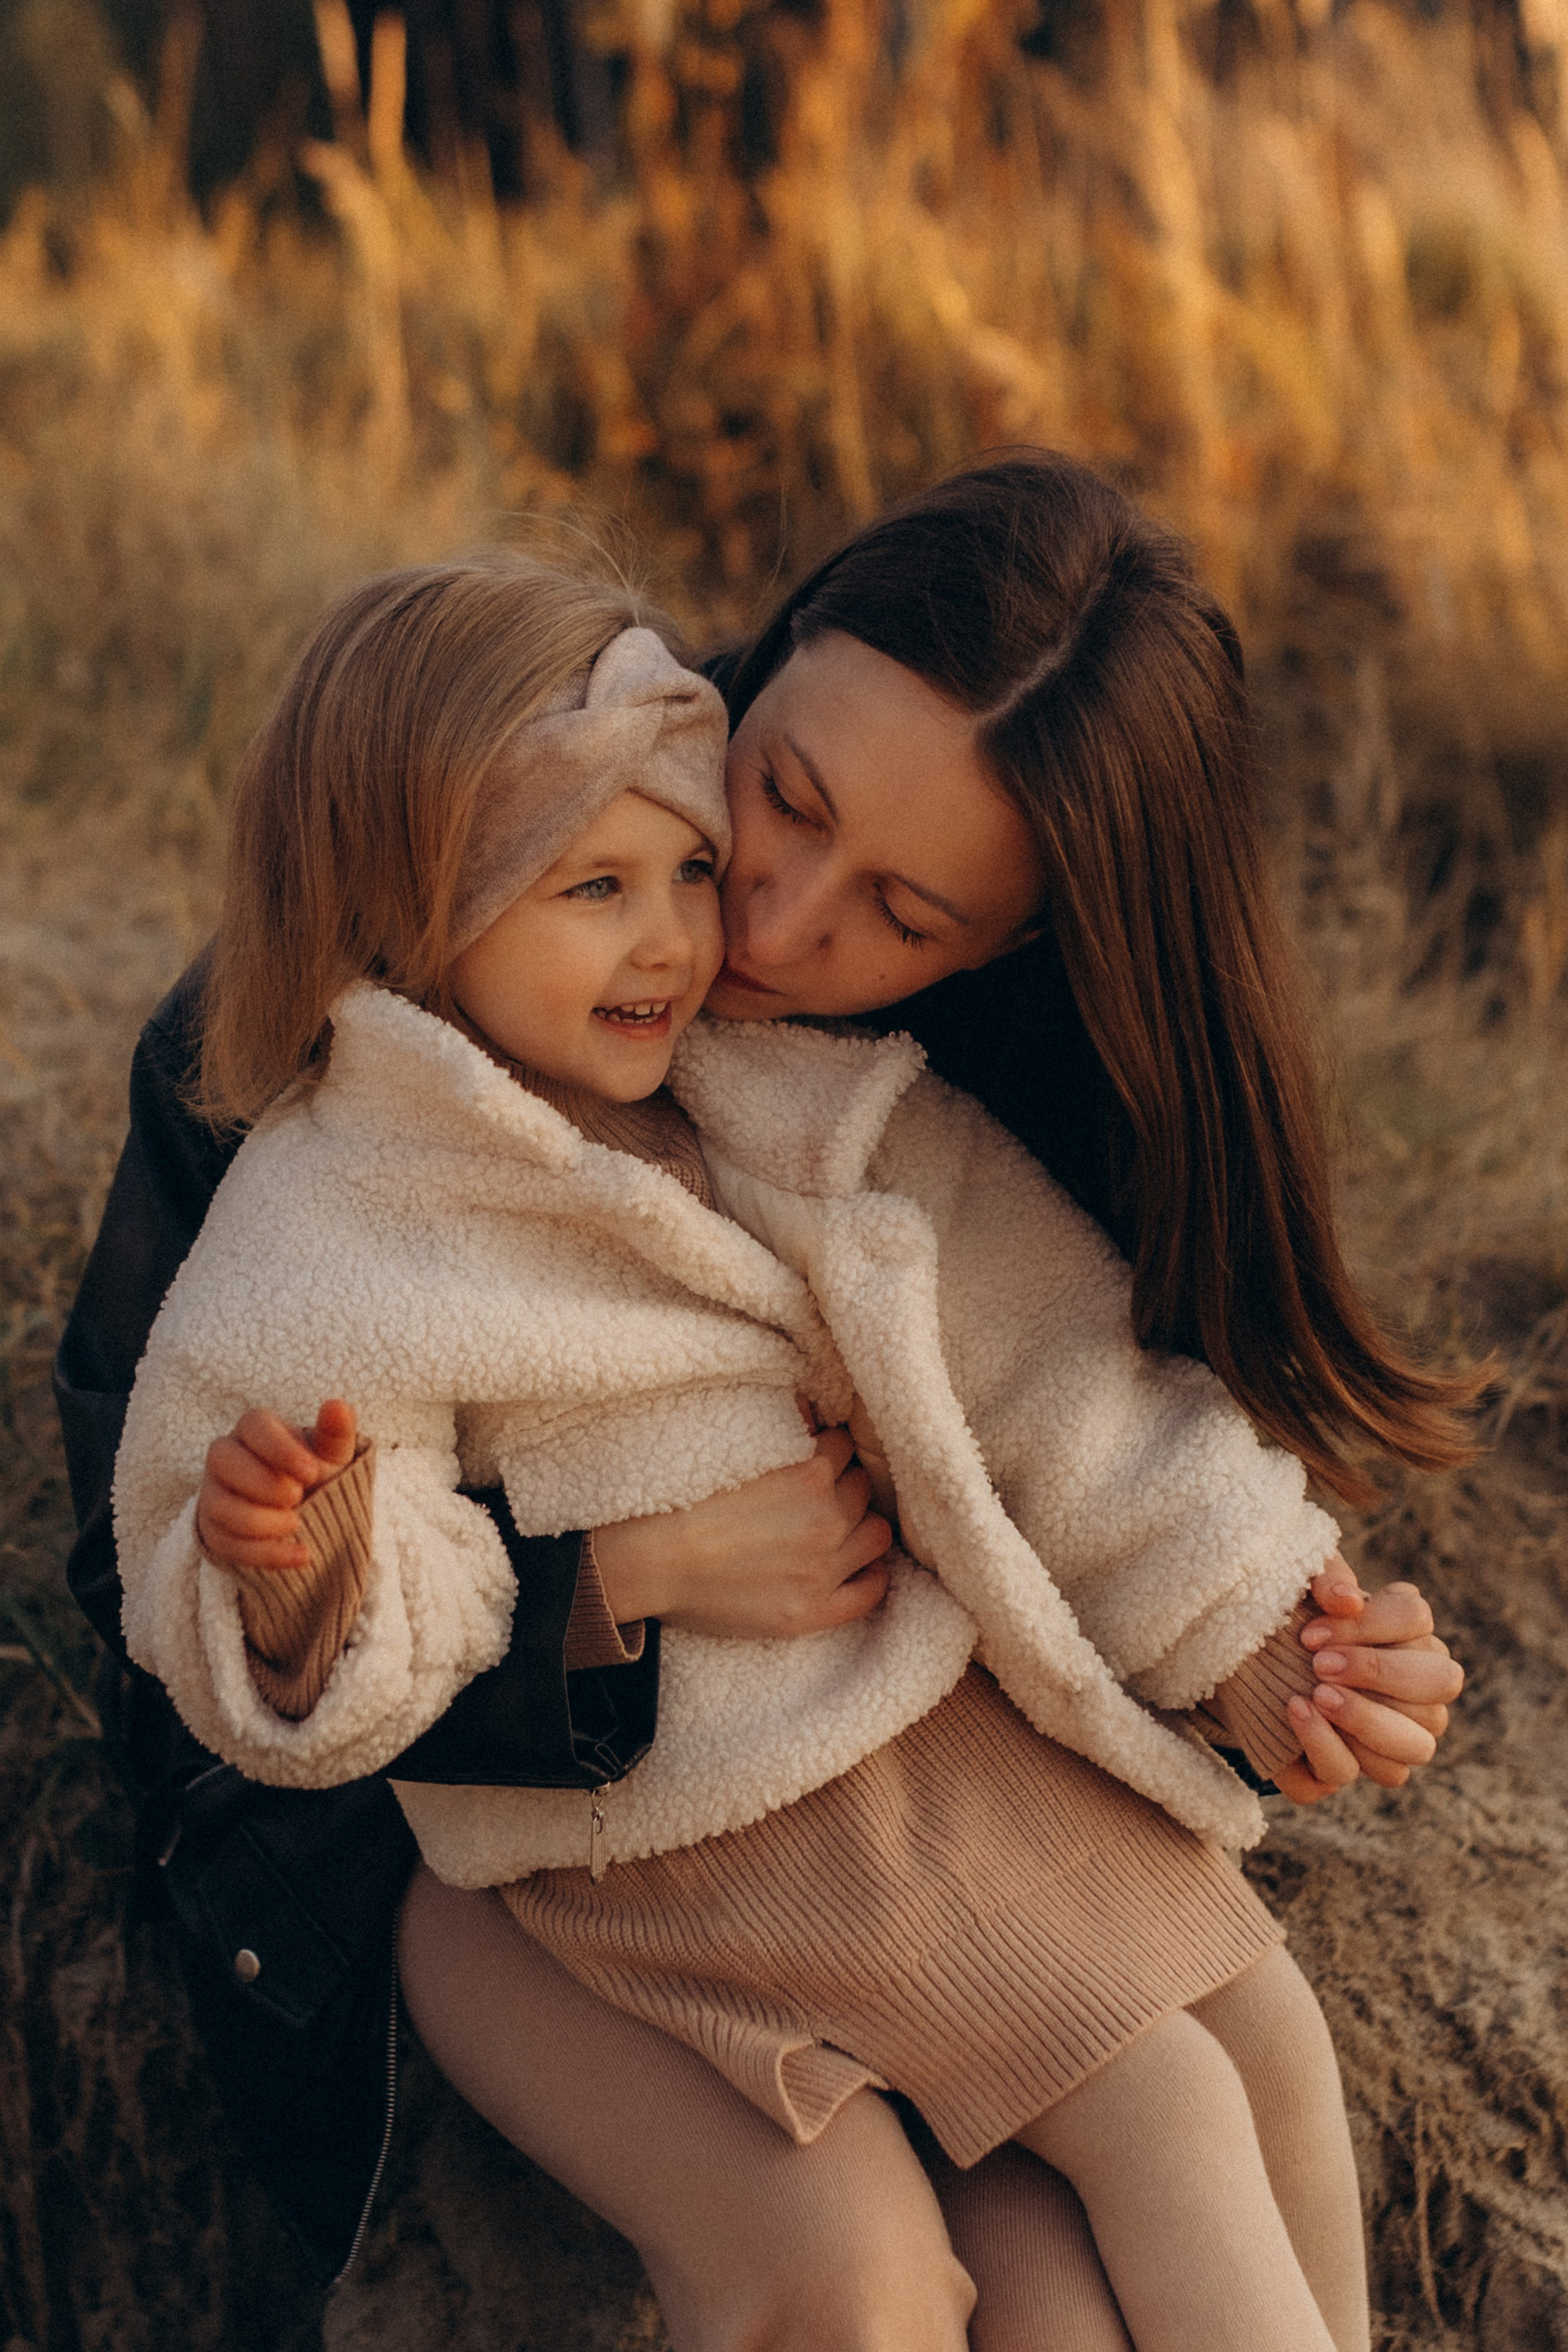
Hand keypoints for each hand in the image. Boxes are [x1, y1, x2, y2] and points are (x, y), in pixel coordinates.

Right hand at [195, 1401, 359, 1573]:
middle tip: (299, 1497)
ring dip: (261, 1521)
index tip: (310, 1472)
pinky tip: (300, 1555)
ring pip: (219, 1505)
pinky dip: (265, 1554)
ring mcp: (213, 1492)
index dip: (280, 1449)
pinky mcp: (212, 1528)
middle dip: (263, 1483)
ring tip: (298, 1524)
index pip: (254, 1424)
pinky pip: (225, 1543)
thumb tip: (337, 1405)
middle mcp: (225, 1454)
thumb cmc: (314, 1472)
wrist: (303, 1510)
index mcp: (255, 1427)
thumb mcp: (333, 1455)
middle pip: (224, 1459)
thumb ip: (336, 1433)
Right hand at [590, 1426, 893, 1637]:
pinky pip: (871, 1592)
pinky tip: (859, 1566)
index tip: (817, 1456)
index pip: (845, 1447)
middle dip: (845, 1485)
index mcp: (810, 1475)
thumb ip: (782, 1428)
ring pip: (877, 1535)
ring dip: (861, 1524)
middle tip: (820, 1493)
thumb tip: (810, 1408)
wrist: (655, 1561)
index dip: (830, 1450)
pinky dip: (872, 1575)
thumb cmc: (684, 1500)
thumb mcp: (735, 1448)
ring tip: (839, 1526)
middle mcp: (827, 1520)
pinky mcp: (813, 1611)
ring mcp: (824, 1569)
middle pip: (863, 1489)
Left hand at [1274, 1560, 1463, 1804]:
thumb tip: (1349, 1600)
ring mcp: (1398, 1736)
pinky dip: (1329, 1746)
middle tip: (1320, 1665)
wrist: (1242, 1669)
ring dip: (1366, 1718)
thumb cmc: (1283, 1621)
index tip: (1311, 1633)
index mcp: (1409, 1632)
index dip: (1369, 1623)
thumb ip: (1324, 1577)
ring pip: (1418, 1744)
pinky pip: (1370, 1772)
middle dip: (1379, 1671)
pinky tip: (1297, 1713)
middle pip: (1441, 1681)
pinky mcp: (1358, 1767)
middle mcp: (1419, 1689)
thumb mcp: (1296, 1586)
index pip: (1416, 1617)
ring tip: (1315, 1695)